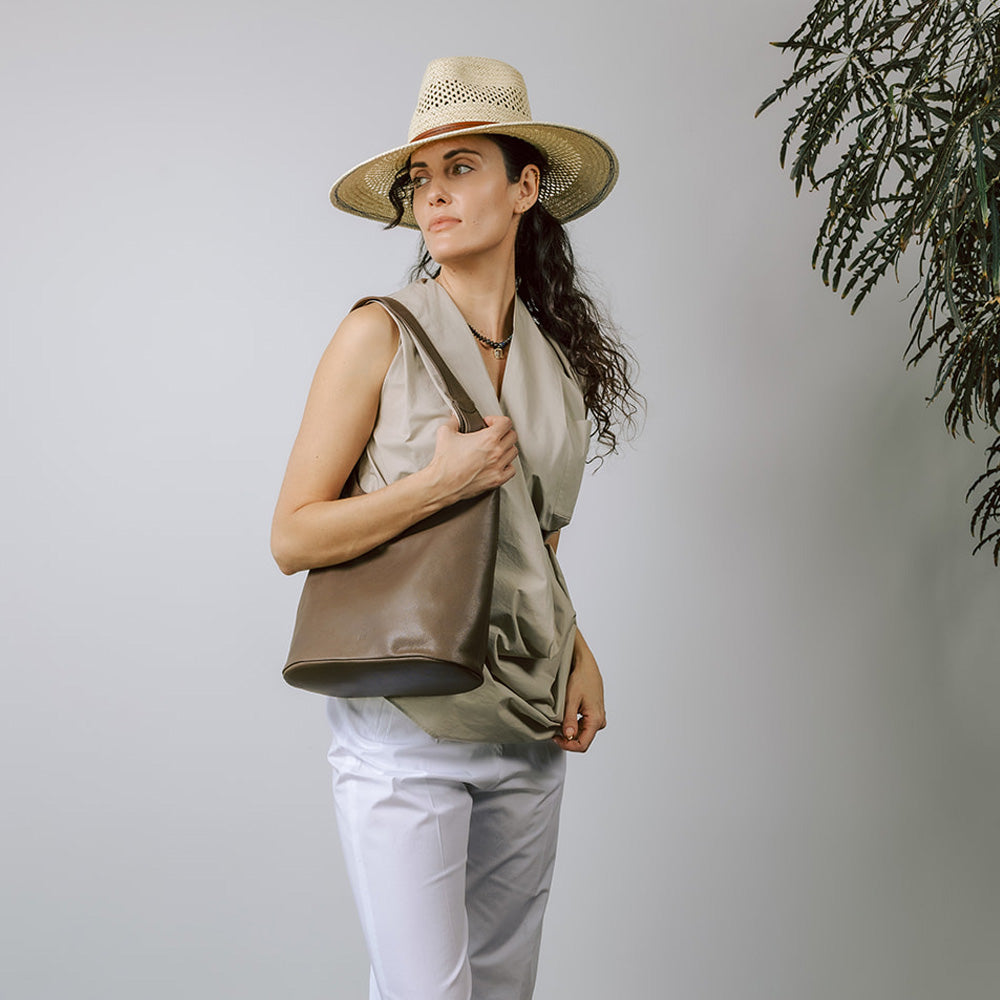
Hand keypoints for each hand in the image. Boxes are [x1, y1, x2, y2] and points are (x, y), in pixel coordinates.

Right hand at [425, 413, 517, 502]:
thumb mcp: (445, 433)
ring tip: (495, 449)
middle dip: (502, 432)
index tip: (488, 424)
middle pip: (512, 436)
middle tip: (493, 434)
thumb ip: (454, 421)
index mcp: (488, 439)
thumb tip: (456, 418)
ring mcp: (498, 467)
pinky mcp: (497, 480)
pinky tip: (498, 463)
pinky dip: (507, 465)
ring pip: (513, 452)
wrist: (443, 484)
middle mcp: (496, 452)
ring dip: (506, 448)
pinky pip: (511, 469)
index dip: (496, 420)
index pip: (506, 423)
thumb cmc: (445, 463)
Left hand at [553, 628, 605, 752]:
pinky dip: (575, 725)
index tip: (555, 739)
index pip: (582, 744)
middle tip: (554, 732)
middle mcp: (600, 720)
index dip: (567, 746)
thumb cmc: (581, 678)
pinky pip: (585, 725)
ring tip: (559, 723)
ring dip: (571, 732)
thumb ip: (570, 720)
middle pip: (583, 740)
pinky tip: (566, 718)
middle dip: (568, 739)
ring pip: (584, 733)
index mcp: (596, 719)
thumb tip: (568, 736)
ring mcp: (598, 716)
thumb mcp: (571, 700)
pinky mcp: (595, 712)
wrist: (586, 665)